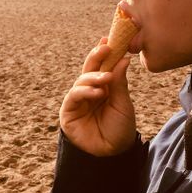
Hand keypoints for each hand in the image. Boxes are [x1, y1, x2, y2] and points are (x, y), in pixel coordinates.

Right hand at [59, 38, 136, 155]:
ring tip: (107, 79)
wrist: (112, 154)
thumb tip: (123, 59)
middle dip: (96, 56)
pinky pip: (74, 96)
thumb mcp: (123, 104)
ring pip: (81, 80)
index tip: (110, 38)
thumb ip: (120, 83)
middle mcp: (89, 91)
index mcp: (104, 87)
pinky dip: (85, 92)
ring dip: (93, 77)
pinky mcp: (68, 111)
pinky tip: (98, 92)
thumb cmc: (120, 129)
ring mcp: (78, 100)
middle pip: (89, 68)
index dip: (105, 52)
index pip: (102, 65)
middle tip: (106, 46)